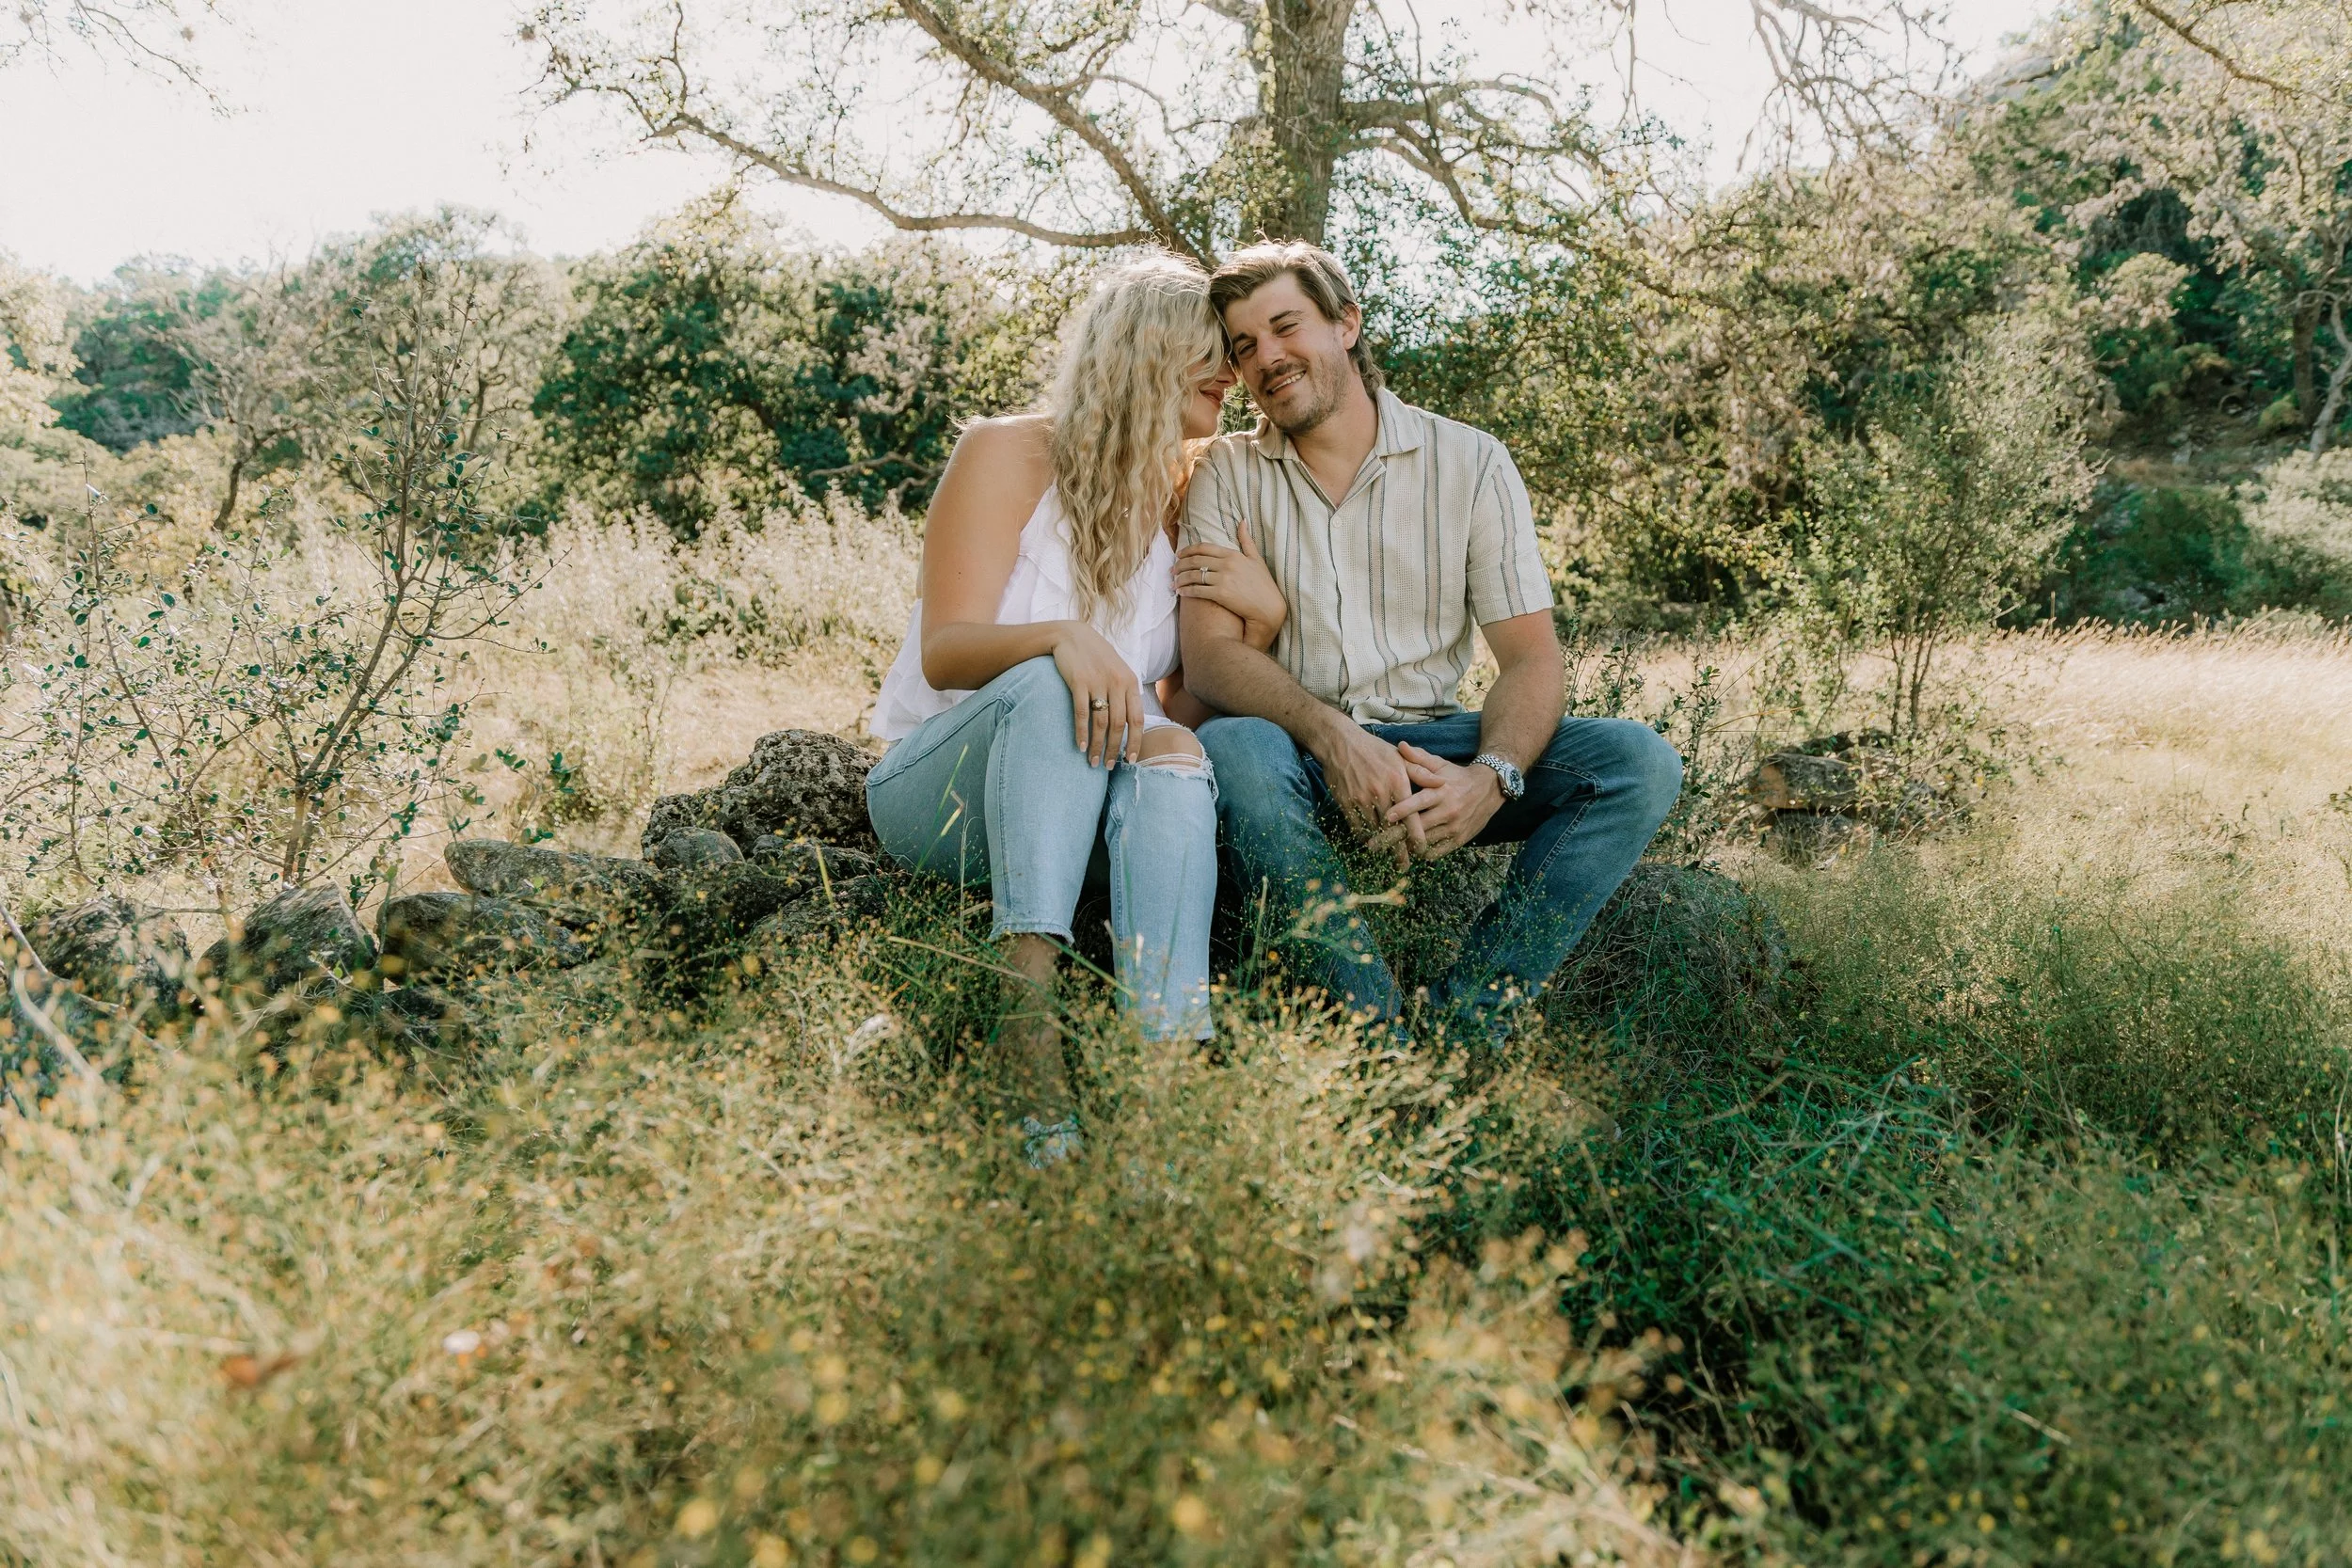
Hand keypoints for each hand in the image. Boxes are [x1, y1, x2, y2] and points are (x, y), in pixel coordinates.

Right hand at [1050, 622, 1145, 766]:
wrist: (1071, 635)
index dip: (1135, 742)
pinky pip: (1082, 712)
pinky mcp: (1078, 681)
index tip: (1131, 760)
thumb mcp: (1117, 670)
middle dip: (1115, 749)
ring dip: (1098, 745)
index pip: (1137, 719)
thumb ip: (1126, 692)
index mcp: (1130, 682)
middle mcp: (1117, 683)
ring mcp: (1098, 682)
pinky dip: (1081, 731)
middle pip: (1119, 724)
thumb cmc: (1096, 656)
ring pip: (1101, 722)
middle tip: (1108, 766)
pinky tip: (1081, 746)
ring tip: (1093, 761)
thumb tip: (1131, 722)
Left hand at [1176, 529, 1285, 651]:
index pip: (1204, 548)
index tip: (1179, 555)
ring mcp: (1223, 579)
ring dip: (1180, 578)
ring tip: (1173, 582)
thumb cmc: (1264, 584)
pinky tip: (1180, 592)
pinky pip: (1197, 590)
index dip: (1188, 550)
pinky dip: (1186, 590)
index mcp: (1233, 554)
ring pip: (1194, 575)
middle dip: (1180, 564)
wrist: (1269, 608)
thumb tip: (1242, 520)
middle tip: (1172, 569)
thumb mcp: (1257, 559)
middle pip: (1195, 560)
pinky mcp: (1221, 594)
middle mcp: (1227, 564)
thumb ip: (1247, 540)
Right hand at [1311, 718, 1416, 864]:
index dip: (1416, 838)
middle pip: (1392, 831)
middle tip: (1404, 867)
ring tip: (1387, 857)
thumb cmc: (1374, 750)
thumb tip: (1442, 784)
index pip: (1411, 818)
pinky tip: (1369, 841)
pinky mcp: (1346, 803)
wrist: (1341, 743)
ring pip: (1374, 831)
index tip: (1421, 851)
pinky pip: (1356, 826)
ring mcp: (1361, 799)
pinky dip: (1363, 836)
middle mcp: (1380, 793)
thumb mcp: (1400, 758)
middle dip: (1398, 852)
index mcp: (1398, 783)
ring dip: (1381, 846)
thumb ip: (1422, 772)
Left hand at [1368, 742, 1505, 862]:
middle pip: (1418, 828)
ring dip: (1406, 846)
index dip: (1402, 810)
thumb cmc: (1457, 776)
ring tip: (1387, 848)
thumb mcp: (1440, 764)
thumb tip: (1400, 745)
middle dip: (1395, 836)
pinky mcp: (1459, 840)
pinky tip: (1410, 850)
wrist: (1489, 789)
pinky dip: (1422, 853)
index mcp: (1440, 791)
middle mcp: (1448, 811)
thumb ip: (1418, 758)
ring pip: (1426, 843)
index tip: (1386, 816)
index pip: (1419, 802)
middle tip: (1374, 843)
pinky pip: (1437, 852)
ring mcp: (1454, 827)